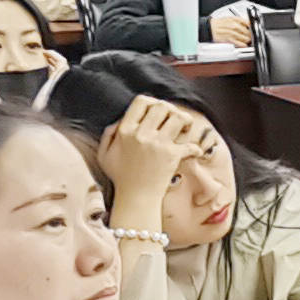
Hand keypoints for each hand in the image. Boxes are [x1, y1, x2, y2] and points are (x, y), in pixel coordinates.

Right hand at [101, 97, 211, 225]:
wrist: (135, 198)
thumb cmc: (120, 177)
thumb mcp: (105, 154)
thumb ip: (109, 134)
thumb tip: (119, 121)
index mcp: (125, 130)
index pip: (141, 101)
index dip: (152, 102)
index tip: (157, 112)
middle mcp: (142, 134)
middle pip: (162, 106)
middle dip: (171, 109)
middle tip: (173, 120)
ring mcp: (158, 144)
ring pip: (178, 118)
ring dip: (185, 121)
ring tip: (184, 130)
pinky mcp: (172, 156)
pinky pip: (190, 144)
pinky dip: (195, 148)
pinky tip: (194, 152)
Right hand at [209, 5, 254, 47]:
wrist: (211, 28)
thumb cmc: (220, 23)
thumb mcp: (231, 18)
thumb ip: (241, 21)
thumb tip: (249, 24)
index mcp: (236, 20)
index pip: (250, 24)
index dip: (253, 28)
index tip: (254, 30)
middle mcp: (236, 26)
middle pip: (249, 32)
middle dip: (251, 35)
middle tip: (250, 36)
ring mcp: (233, 33)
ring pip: (246, 39)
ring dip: (247, 40)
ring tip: (246, 40)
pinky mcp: (230, 40)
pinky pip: (241, 44)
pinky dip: (243, 45)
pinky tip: (243, 44)